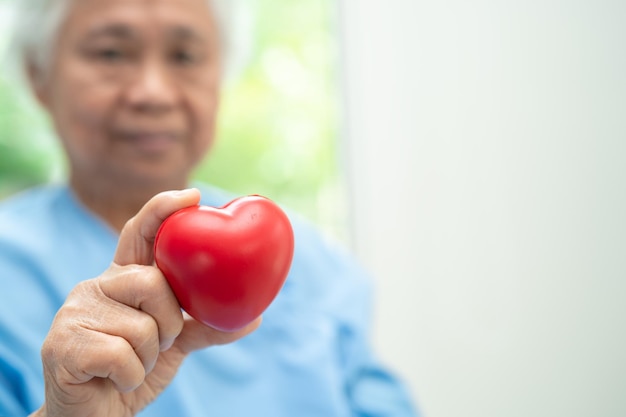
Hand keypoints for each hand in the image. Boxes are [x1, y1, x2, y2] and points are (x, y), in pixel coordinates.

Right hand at [31, 189, 260, 416]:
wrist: (93, 416)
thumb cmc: (132, 370)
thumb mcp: (174, 345)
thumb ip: (205, 326)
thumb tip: (254, 317)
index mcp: (122, 280)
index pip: (140, 234)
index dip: (163, 210)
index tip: (193, 195)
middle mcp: (96, 286)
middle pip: (151, 281)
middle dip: (168, 321)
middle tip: (161, 343)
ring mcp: (74, 313)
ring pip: (140, 326)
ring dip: (149, 356)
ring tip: (132, 364)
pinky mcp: (62, 344)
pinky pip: (122, 356)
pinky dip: (132, 376)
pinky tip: (116, 379)